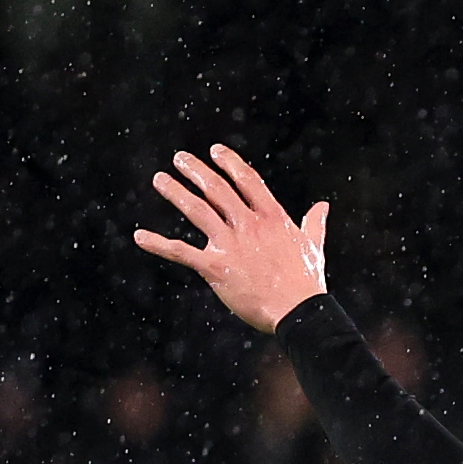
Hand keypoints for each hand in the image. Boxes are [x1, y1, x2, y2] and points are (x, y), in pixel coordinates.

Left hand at [134, 145, 329, 334]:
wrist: (299, 313)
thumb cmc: (308, 283)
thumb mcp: (313, 247)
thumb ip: (314, 223)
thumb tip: (323, 205)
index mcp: (273, 219)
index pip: (248, 181)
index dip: (230, 164)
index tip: (215, 150)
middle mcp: (249, 226)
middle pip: (218, 190)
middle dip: (196, 171)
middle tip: (179, 158)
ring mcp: (231, 245)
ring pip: (197, 211)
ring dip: (176, 192)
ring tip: (160, 179)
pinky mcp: (215, 267)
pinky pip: (181, 252)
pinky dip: (158, 243)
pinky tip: (140, 236)